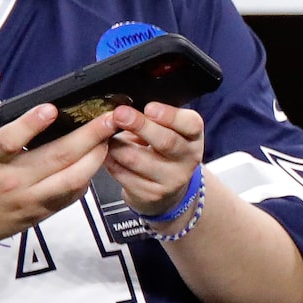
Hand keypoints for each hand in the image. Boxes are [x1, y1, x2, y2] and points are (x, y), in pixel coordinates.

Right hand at [0, 71, 118, 261]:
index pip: (10, 141)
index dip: (31, 124)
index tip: (51, 108)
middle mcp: (10, 180)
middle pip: (56, 158)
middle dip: (88, 136)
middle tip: (111, 118)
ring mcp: (28, 199)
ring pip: (72, 179)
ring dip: (95, 157)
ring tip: (109, 137)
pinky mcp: (41, 211)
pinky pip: (72, 195)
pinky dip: (87, 177)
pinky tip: (96, 160)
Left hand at [101, 101, 204, 218]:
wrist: (167, 187)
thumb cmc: (162, 149)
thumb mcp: (168, 130)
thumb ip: (152, 118)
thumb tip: (123, 109)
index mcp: (193, 137)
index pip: (191, 124)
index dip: (170, 116)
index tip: (150, 108)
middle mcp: (188, 160)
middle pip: (165, 141)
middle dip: (140, 126)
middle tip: (120, 114)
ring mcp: (170, 180)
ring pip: (135, 158)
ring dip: (116, 144)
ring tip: (108, 136)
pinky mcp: (150, 194)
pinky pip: (121, 173)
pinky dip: (110, 160)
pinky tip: (109, 154)